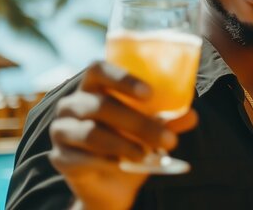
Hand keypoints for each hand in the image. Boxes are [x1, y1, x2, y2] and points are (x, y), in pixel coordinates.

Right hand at [49, 61, 197, 209]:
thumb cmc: (131, 142)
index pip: (99, 69)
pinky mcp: (60, 157)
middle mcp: (72, 104)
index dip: (123, 79)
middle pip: (102, 106)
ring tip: (147, 155)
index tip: (150, 94)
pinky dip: (107, 162)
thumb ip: (169, 120)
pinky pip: (83, 158)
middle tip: (168, 140)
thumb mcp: (153, 129)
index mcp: (93, 87)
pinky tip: (124, 166)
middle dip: (139, 123)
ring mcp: (62, 130)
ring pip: (92, 133)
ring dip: (124, 145)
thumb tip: (192, 115)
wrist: (111, 183)